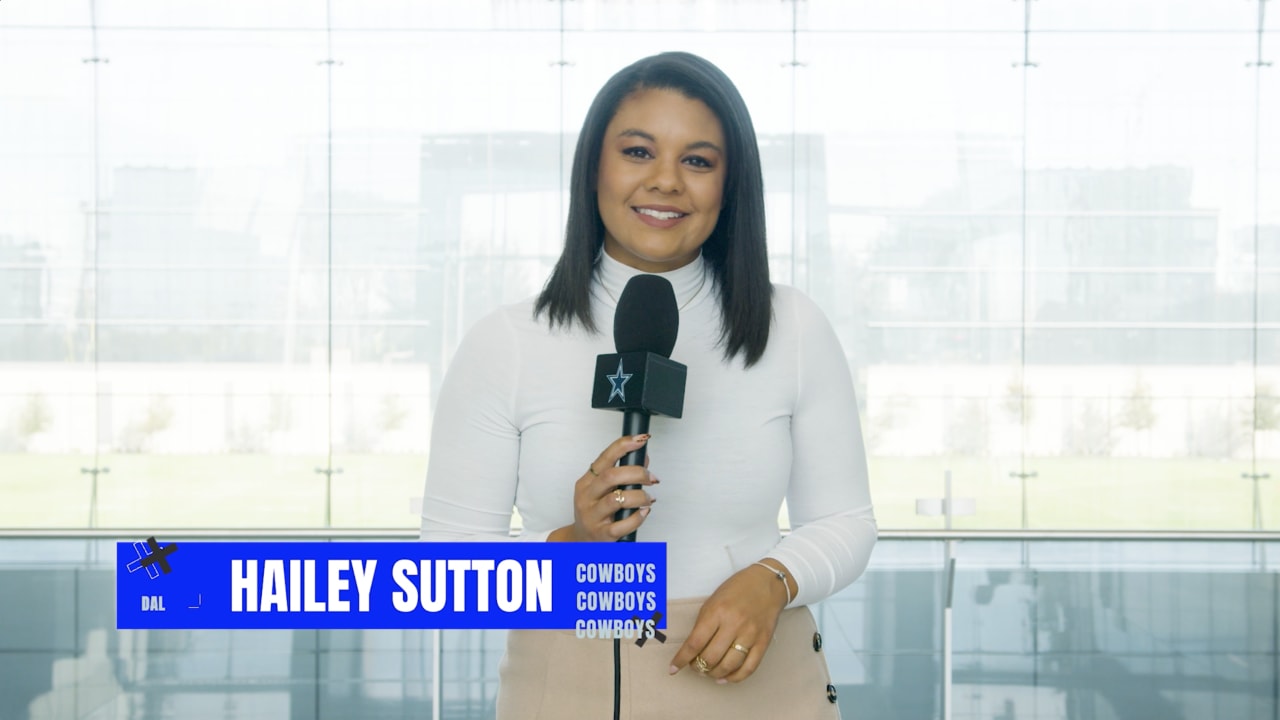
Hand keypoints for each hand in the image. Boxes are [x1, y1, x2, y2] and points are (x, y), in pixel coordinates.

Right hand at [548, 434, 657, 541]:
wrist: (581, 541)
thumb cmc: (594, 513)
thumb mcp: (602, 491)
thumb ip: (622, 474)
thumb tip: (643, 458)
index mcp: (587, 482)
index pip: (605, 458)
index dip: (623, 446)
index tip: (640, 439)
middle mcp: (587, 497)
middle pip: (611, 476)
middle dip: (637, 473)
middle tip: (651, 478)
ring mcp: (593, 516)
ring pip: (618, 499)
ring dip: (640, 496)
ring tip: (648, 499)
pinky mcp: (602, 534)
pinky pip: (623, 524)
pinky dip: (638, 517)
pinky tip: (644, 512)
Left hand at [669, 562, 790, 682]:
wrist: (767, 583)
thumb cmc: (737, 589)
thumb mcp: (714, 600)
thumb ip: (704, 623)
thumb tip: (693, 649)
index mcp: (717, 611)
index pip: (695, 642)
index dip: (682, 659)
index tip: (673, 668)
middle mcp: (734, 624)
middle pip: (711, 657)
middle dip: (698, 667)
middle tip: (695, 667)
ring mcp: (750, 634)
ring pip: (729, 665)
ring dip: (714, 674)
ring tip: (708, 672)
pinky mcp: (763, 642)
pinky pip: (749, 667)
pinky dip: (735, 678)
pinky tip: (725, 678)